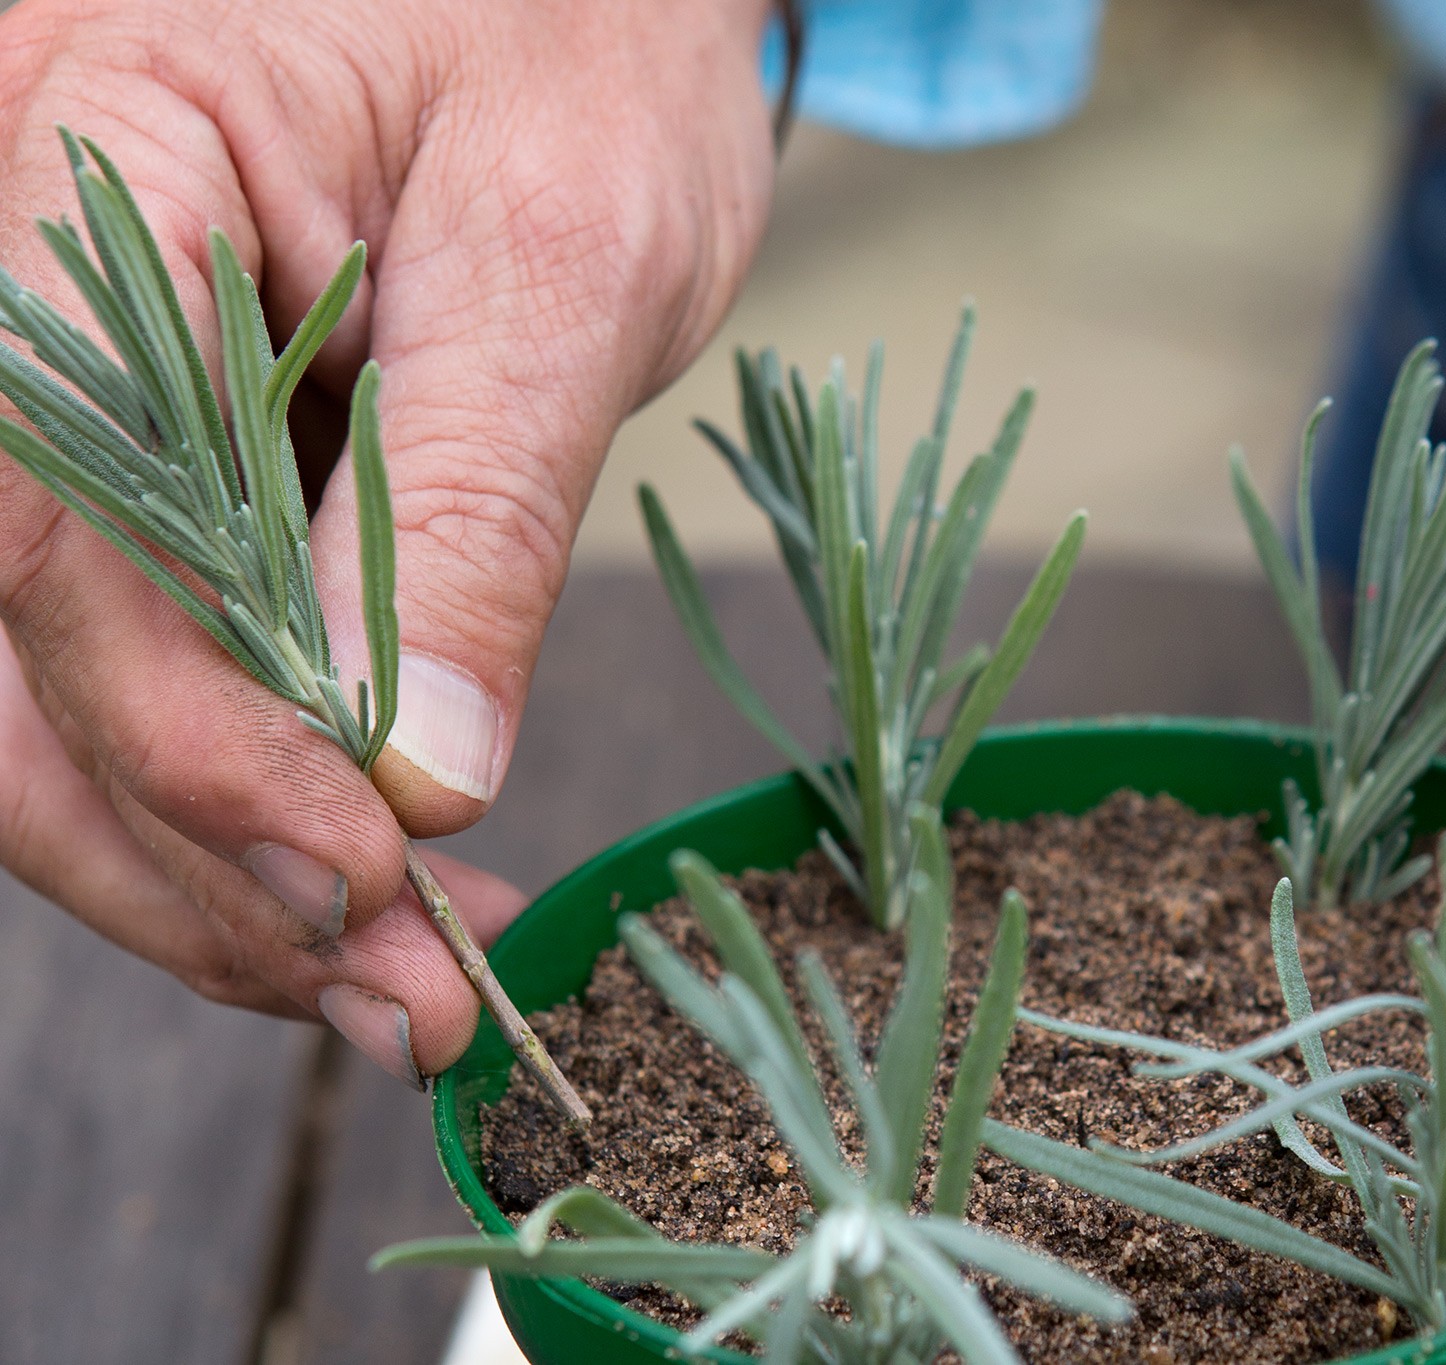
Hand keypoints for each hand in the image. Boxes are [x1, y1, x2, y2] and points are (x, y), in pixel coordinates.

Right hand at [0, 0, 774, 1082]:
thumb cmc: (585, 46)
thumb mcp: (566, 252)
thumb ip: (474, 502)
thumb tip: (410, 772)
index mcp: (66, 158)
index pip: (50, 505)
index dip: (183, 732)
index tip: (359, 870)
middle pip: (7, 639)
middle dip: (187, 848)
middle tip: (387, 991)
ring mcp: (48, 386)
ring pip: (42, 684)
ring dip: (207, 863)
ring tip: (394, 979)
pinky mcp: (130, 461)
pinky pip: (132, 651)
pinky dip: (239, 790)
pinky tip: (366, 877)